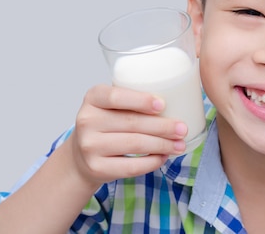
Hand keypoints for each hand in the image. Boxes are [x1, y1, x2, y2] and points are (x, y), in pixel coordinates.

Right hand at [70, 84, 187, 185]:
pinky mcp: (96, 167)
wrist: (82, 155)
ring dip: (162, 145)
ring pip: (134, 144)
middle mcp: (87, 120)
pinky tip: (163, 157)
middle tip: (182, 129)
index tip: (162, 105)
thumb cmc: (106, 124)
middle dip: (162, 126)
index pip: (116, 97)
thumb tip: (176, 103)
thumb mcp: (112, 106)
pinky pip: (131, 166)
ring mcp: (90, 146)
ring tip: (179, 144)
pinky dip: (152, 161)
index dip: (141, 100)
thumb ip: (134, 100)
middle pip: (131, 122)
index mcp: (93, 98)